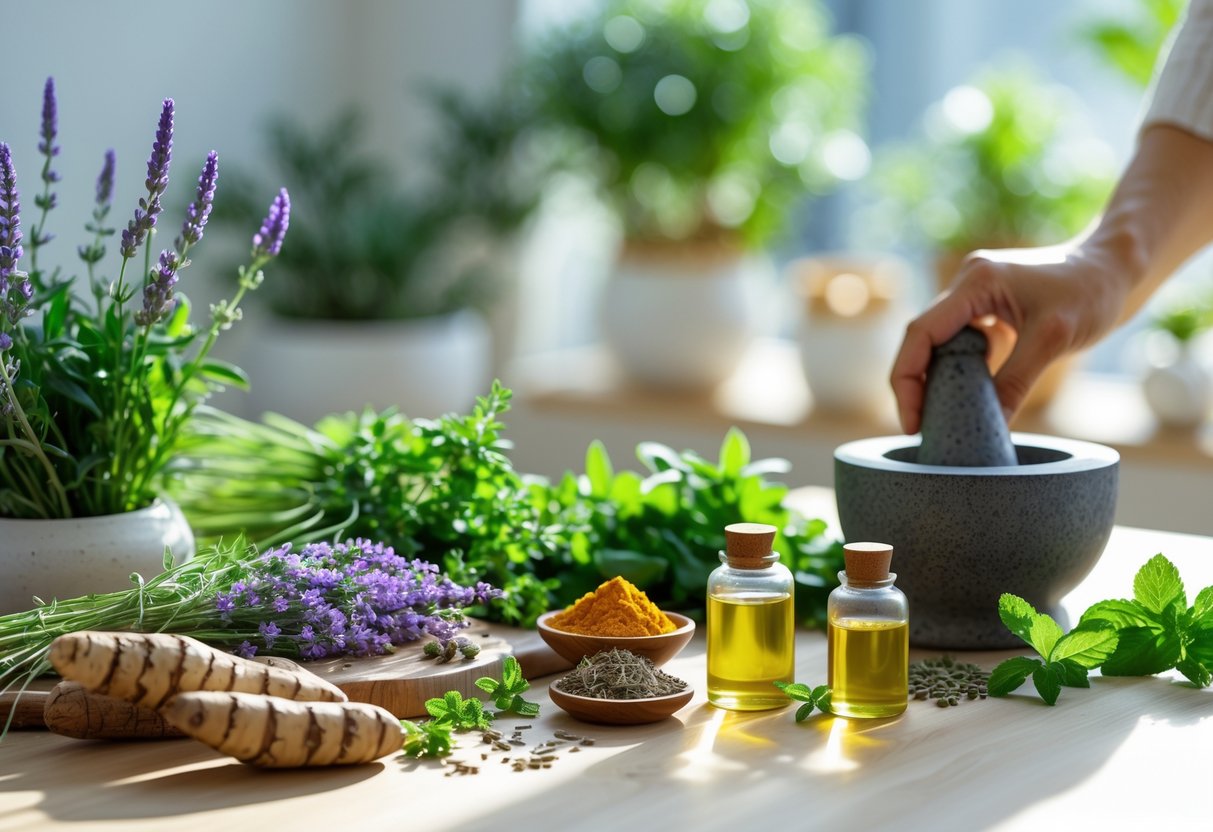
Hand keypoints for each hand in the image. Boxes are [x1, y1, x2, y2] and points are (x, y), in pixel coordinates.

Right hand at [890, 244, 1130, 434]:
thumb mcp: (1053, 340)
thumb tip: (989, 427)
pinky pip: (958, 341)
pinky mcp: (984, 306)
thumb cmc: (1091, 292)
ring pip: (936, 342)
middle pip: (920, 339)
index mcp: (976, 282)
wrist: (1114, 267)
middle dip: (914, 385)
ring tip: (937, 416)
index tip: (912, 421)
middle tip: (919, 427)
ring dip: (934, 379)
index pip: (921, 333)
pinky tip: (966, 394)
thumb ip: (1015, 383)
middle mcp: (966, 282)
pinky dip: (958, 369)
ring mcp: (973, 293)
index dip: (907, 380)